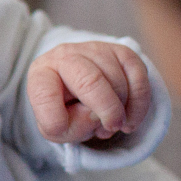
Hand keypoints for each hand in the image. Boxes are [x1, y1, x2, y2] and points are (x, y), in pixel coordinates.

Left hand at [27, 40, 151, 144]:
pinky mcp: (121, 52)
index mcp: (41, 73)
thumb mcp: (57, 129)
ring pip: (117, 80)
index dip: (57, 120)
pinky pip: (138, 75)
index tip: (65, 130)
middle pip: (90, 80)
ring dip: (122, 110)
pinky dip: (140, 102)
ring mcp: (95, 50)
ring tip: (112, 124)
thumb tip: (97, 115)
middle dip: (107, 109)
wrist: (79, 91)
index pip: (45, 96)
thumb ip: (71, 127)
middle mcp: (66, 55)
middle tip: (111, 127)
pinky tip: (130, 117)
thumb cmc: (64, 111)